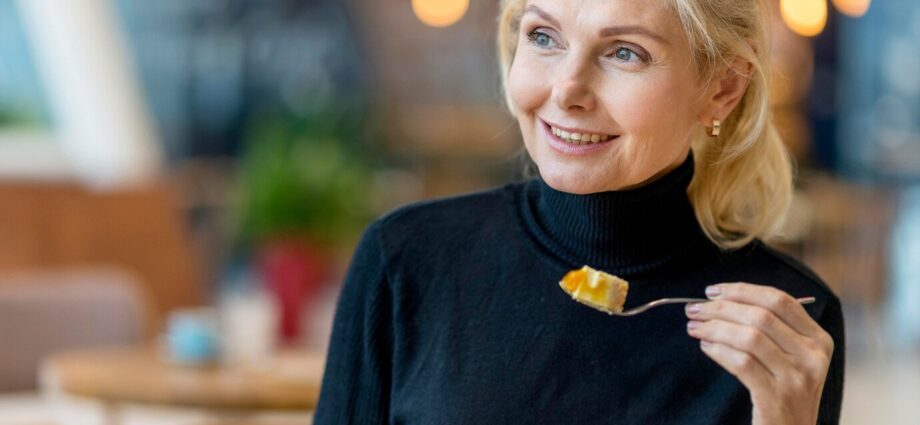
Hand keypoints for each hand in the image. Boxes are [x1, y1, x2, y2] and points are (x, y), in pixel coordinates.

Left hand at [685, 283, 833, 424]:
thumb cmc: (784, 392)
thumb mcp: (791, 359)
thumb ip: (772, 330)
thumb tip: (723, 300)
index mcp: (818, 340)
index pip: (779, 300)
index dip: (743, 290)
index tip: (713, 290)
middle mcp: (812, 356)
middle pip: (761, 316)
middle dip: (721, 308)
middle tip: (694, 309)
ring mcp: (797, 378)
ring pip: (749, 337)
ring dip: (714, 328)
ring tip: (694, 327)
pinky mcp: (776, 398)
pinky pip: (741, 363)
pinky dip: (718, 351)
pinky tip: (706, 347)